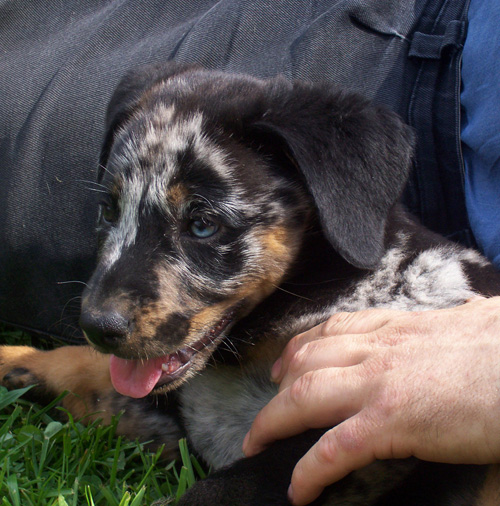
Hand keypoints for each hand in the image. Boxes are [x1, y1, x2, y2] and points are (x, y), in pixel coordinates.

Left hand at [242, 297, 499, 504]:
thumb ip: (463, 317)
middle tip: (265, 410)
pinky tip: (299, 491)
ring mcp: (380, 382)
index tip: (286, 362)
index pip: (333, 328)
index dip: (301, 345)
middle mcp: (378, 348)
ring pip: (305, 395)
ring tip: (257, 445)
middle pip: (306, 360)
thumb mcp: (478, 320)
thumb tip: (474, 309)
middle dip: (276, 385)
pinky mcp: (393, 420)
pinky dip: (310, 470)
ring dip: (273, 421)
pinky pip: (335, 448)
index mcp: (396, 327)